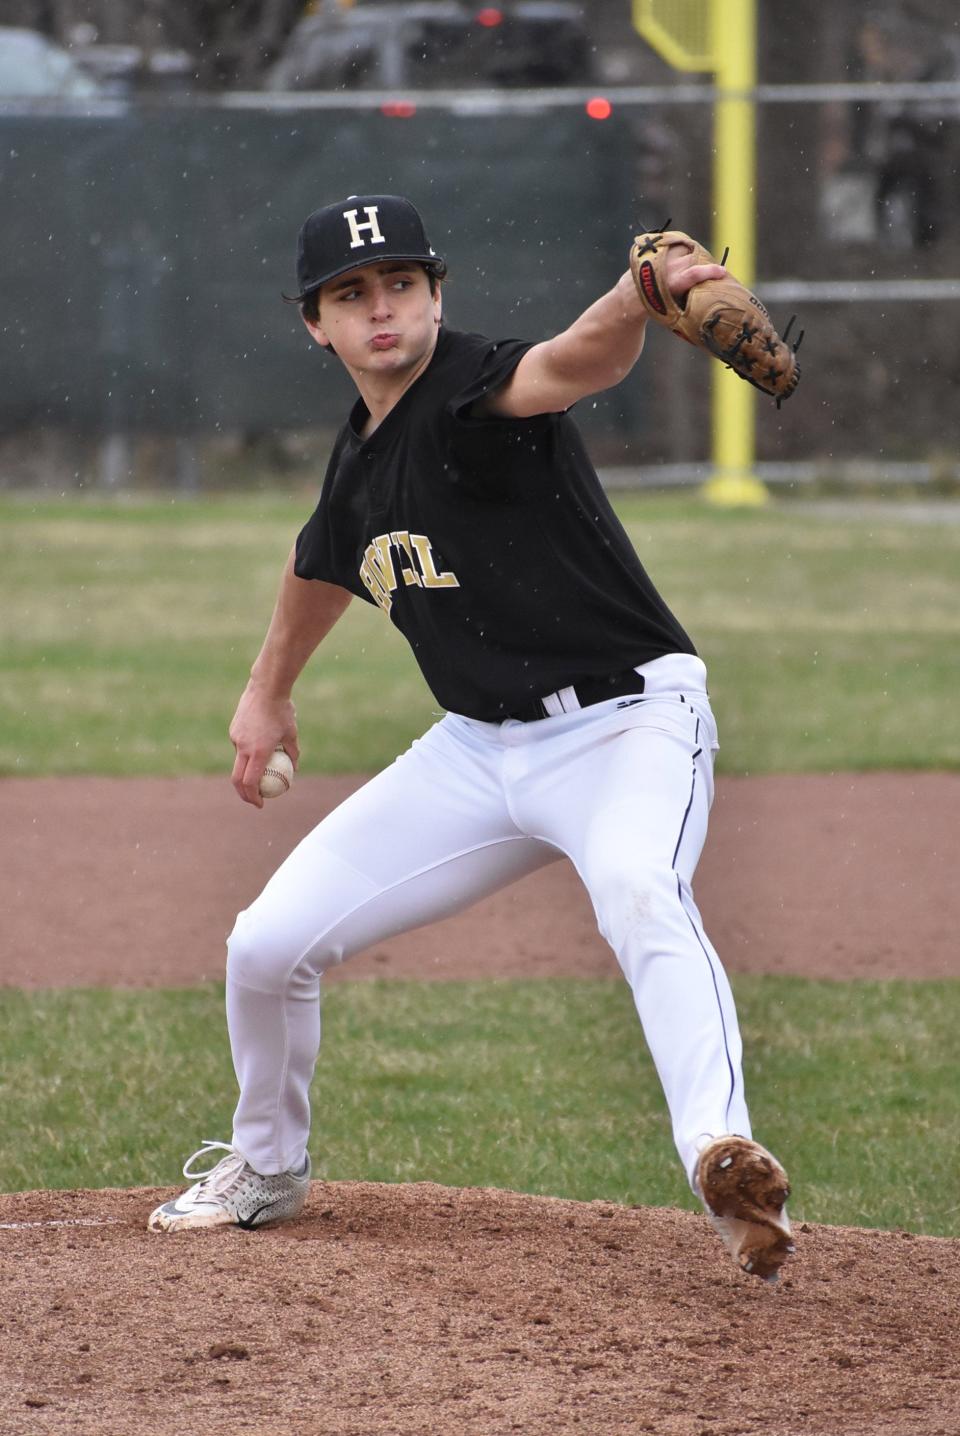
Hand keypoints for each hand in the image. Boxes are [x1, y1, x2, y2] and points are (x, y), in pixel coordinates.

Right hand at [229, 680, 299, 807]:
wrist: (265, 688)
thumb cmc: (282, 711)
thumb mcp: (292, 734)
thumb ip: (293, 753)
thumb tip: (295, 769)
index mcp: (259, 752)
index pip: (250, 782)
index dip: (253, 797)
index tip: (260, 804)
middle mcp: (244, 747)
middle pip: (237, 779)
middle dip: (243, 793)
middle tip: (253, 799)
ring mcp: (236, 738)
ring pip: (239, 761)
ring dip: (247, 771)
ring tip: (260, 770)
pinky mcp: (233, 730)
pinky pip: (239, 746)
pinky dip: (247, 753)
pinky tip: (258, 743)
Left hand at [664, 240, 726, 300]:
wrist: (634, 293)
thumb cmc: (659, 304)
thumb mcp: (675, 304)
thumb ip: (691, 295)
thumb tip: (712, 292)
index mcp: (673, 283)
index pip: (695, 273)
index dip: (710, 271)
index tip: (722, 271)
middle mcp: (670, 266)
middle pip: (697, 259)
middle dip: (706, 264)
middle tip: (712, 273)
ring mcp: (666, 254)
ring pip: (690, 251)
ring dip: (696, 258)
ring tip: (693, 268)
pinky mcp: (664, 247)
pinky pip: (683, 246)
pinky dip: (687, 253)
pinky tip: (684, 262)